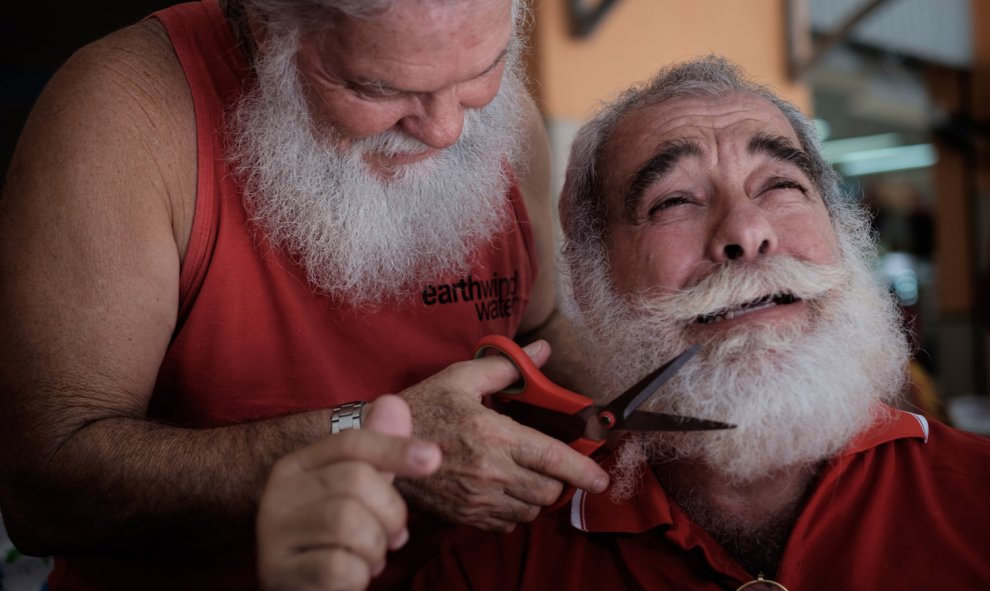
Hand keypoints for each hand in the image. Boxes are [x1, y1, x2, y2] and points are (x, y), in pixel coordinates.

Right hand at [257, 395, 440, 590]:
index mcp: (296, 467)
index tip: (433, 458)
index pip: (349, 443)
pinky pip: (340, 567)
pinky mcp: (279, 574)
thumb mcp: (359, 494)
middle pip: (356, 480)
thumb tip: (394, 403)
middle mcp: (277, 495)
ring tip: (369, 557)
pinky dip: (359, 575)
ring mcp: (273, 536)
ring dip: (375, 547)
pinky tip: (352, 577)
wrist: (305, 590)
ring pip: (349, 523)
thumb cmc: (336, 540)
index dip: (395, 447)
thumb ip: (378, 454)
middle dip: (390, 512)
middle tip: (393, 535)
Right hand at [397, 340, 608, 531]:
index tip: (602, 480)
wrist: (378, 447)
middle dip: (557, 482)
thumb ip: (506, 367)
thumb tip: (542, 351)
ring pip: (529, 510)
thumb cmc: (422, 408)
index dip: (584, 472)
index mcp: (496, 436)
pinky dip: (513, 512)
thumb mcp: (461, 379)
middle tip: (552, 467)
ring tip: (526, 477)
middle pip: (548, 491)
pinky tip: (503, 492)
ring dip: (536, 497)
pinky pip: (506, 524)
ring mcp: (478, 499)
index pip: (554, 459)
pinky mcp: (466, 516)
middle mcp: (492, 472)